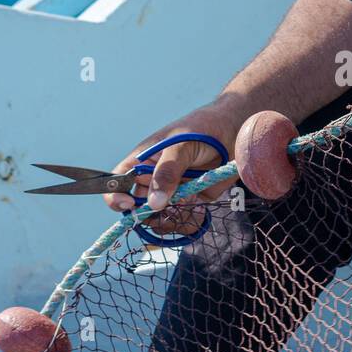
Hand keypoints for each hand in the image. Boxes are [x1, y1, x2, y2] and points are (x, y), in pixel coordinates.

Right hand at [105, 97, 246, 229]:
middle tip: (166, 211)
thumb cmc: (202, 130)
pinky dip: (187, 221)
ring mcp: (172, 191)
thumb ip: (167, 172)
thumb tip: (154, 203)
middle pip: (138, 208)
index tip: (129, 205)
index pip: (118, 182)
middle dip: (148, 216)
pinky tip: (198, 207)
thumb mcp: (181, 146)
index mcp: (143, 162)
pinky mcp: (192, 201)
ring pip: (159, 218)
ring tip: (187, 206)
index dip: (116, 196)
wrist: (235, 132)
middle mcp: (154, 179)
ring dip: (169, 220)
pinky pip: (182, 219)